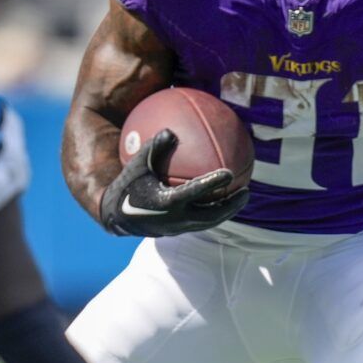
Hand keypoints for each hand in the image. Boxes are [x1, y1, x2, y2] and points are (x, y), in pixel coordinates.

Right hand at [101, 129, 248, 236]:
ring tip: (242, 197)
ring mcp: (178, 228)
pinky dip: (215, 212)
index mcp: (166, 203)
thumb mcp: (137, 164)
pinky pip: (202, 222)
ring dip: (227, 211)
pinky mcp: (178, 231)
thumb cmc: (127, 185)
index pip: (194, 193)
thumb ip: (154, 147)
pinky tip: (224, 200)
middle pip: (211, 216)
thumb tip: (171, 130)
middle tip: (247, 191)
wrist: (116, 216)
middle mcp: (175, 219)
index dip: (213, 183)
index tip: (229, 173)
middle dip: (231, 206)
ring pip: (209, 222)